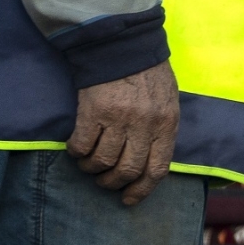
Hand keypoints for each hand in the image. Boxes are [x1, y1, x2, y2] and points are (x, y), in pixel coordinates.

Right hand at [68, 59, 178, 205]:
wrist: (122, 45)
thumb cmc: (146, 74)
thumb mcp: (167, 101)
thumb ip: (161, 129)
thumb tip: (150, 160)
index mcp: (167, 123)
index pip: (157, 169)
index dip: (142, 190)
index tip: (128, 199)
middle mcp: (145, 124)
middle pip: (128, 170)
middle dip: (113, 183)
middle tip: (104, 181)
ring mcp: (119, 118)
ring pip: (102, 162)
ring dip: (91, 168)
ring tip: (88, 163)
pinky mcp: (93, 111)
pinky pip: (81, 145)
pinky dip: (76, 152)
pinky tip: (76, 146)